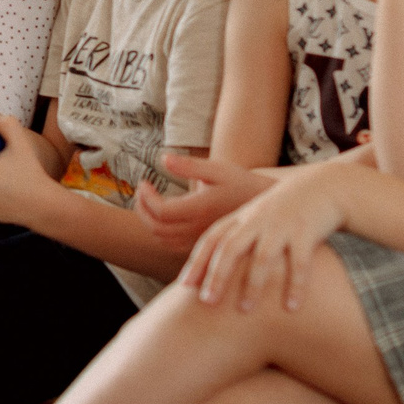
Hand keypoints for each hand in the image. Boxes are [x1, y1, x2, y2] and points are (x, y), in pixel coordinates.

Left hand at [135, 153, 275, 253]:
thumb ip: (189, 166)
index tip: (144, 182)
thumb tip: (163, 159)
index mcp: (200, 209)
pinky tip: (162, 215)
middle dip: (142, 209)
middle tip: (141, 191)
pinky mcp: (201, 243)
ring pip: (163, 239)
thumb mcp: (216, 169)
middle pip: (157, 228)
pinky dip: (159, 232)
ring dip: (148, 221)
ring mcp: (199, 238)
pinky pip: (172, 244)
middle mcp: (198, 228)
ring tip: (147, 202)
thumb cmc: (240, 183)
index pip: (162, 211)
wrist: (262, 204)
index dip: (146, 198)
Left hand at [178, 165, 351, 312]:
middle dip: (217, 275)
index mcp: (241, 218)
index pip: (212, 239)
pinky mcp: (307, 231)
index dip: (197, 261)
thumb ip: (234, 235)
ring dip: (253, 284)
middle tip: (207, 302)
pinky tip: (291, 308)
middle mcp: (257, 221)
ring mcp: (282, 225)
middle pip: (231, 247)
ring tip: (244, 310)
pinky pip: (299, 262)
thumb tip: (208, 265)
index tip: (184, 285)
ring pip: (263, 256)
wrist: (323, 187)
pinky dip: (295, 285)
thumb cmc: (283, 211)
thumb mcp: (255, 216)